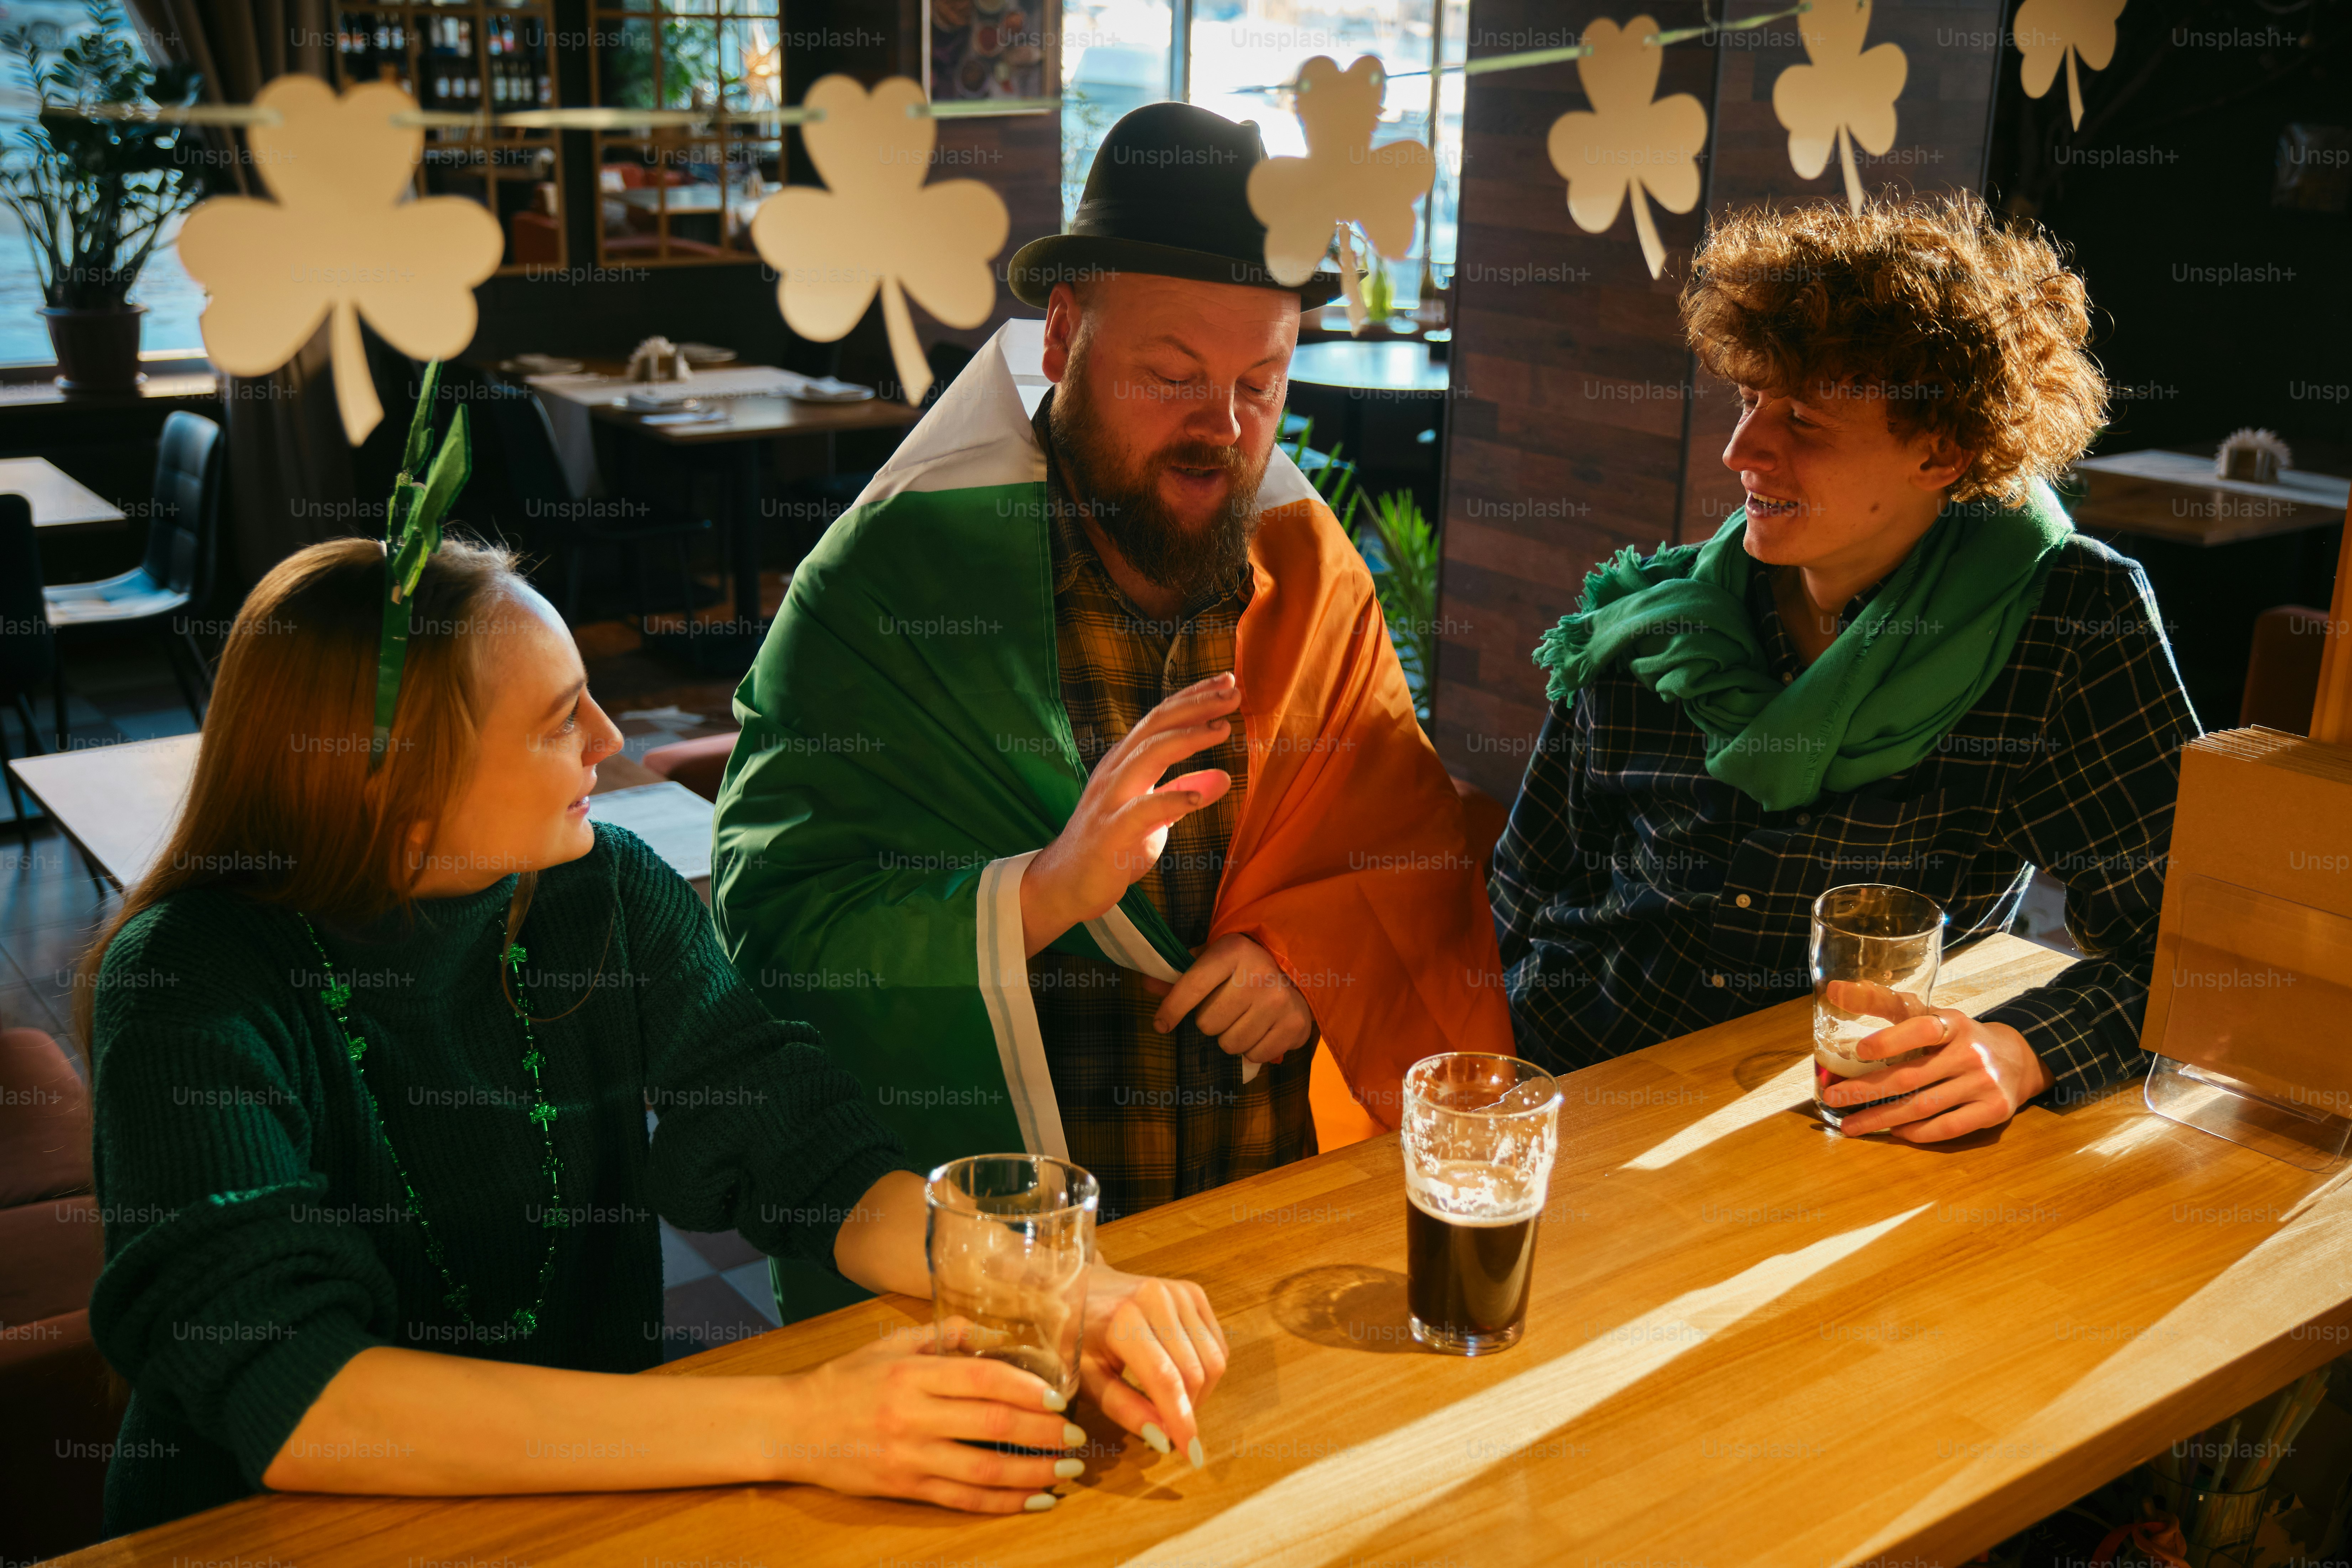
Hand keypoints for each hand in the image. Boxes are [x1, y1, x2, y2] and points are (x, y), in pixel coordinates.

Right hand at [770, 1324, 1084, 1512]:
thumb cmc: (844, 1381)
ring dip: (1033, 1474)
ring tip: (1068, 1473)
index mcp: (912, 1374)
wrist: (791, 1427)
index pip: (982, 1378)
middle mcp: (913, 1415)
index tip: (1060, 1397)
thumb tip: (986, 1327)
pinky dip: (1002, 1503)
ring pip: (984, 1471)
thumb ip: (939, 1335)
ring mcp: (909, 1456)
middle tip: (1076, 1437)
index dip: (1026, 1389)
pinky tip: (1034, 1500)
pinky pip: (962, 1500)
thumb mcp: (888, 1346)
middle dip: (1042, 1434)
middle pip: (992, 1426)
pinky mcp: (904, 1488)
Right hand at [1022, 673, 1242, 957]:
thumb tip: (1224, 777)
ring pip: (1147, 755)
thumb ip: (1181, 791)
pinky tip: (1198, 795)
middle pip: (1156, 725)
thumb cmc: (1111, 845)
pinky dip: (1171, 800)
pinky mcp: (1110, 833)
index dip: (1193, 698)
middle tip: (1232, 691)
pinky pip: (1142, 812)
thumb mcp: (1155, 815)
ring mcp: (1110, 800)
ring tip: (1223, 728)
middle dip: (1195, 705)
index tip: (1227, 682)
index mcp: (1125, 763)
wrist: (1065, 884)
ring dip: (1187, 738)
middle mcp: (1115, 772)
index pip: (1161, 719)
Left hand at [1077, 1264, 1228, 1467]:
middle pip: (1195, 1372)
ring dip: (1200, 1393)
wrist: (1076, 1286)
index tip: (1191, 1455)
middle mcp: (1158, 1299)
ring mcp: (1179, 1292)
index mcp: (1125, 1318)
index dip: (1181, 1420)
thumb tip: (1163, 1439)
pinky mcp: (1193, 1293)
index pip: (1166, 1379)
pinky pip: (1217, 1345)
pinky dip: (1205, 1371)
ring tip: (1171, 1402)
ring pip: (1213, 1360)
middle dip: (1188, 1410)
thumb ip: (1124, 1408)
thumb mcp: (1087, 1376)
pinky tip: (1180, 1377)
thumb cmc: (1074, 1334)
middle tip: (1169, 1429)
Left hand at [1142, 933, 1317, 1065]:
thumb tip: (1148, 984)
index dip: (1171, 1010)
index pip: (1192, 987)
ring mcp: (1279, 1001)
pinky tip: (1262, 1029)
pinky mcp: (1295, 1025)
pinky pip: (1255, 1056)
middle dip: (1210, 1021)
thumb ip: (1181, 974)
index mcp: (1233, 951)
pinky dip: (1253, 1049)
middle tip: (1225, 1009)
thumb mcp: (1214, 959)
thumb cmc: (1247, 966)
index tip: (1161, 1024)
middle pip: (1208, 1023)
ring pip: (1229, 1044)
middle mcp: (1258, 974)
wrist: (1301, 970)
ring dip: (1231, 1037)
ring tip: (1244, 1019)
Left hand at [1820, 980, 2053, 1140]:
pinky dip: (1917, 1133)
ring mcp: (1984, 1083)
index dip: (1891, 1040)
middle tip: (1833, 1098)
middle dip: (1865, 1090)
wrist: (2016, 1059)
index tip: (1859, 1050)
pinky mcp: (1994, 1110)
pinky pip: (1947, 1127)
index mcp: (1952, 1023)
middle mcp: (1970, 1051)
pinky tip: (1894, 1132)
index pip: (1921, 1028)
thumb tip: (1836, 990)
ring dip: (1881, 1118)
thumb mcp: (1930, 1015)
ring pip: (1923, 1106)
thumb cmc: (1957, 1037)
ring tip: (1851, 1125)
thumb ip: (1887, 1005)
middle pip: (1910, 1077)